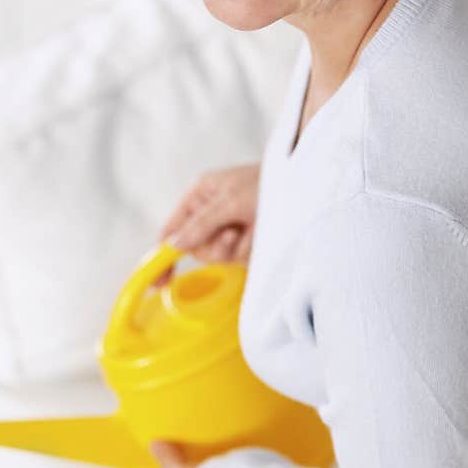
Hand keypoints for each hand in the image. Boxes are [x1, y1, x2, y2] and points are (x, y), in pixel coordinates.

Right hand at [152, 162, 260, 288]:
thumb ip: (202, 223)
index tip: (158, 284)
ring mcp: (230, 229)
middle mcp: (211, 214)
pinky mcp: (249, 242)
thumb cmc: (268, 182)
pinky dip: (253, 249)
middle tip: (235, 232)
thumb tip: (174, 245)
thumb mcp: (231, 201)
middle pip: (197, 250)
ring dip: (238, 247)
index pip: (172, 230)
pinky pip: (241, 259)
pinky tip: (263, 233)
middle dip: (217, 246)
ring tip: (254, 227)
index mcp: (200, 196)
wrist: (309, 186)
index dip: (164, 256)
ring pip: (221, 257)